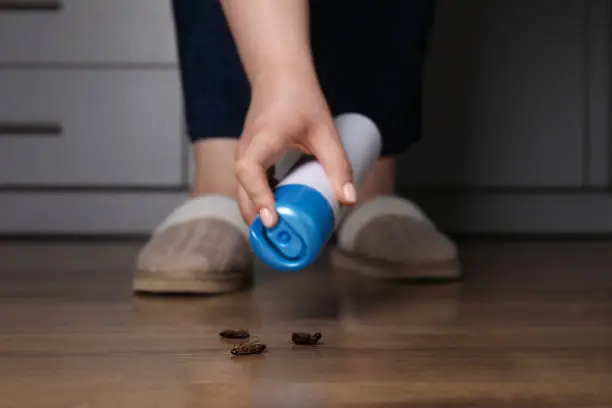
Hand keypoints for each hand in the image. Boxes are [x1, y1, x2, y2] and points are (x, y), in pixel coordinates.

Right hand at [235, 70, 355, 227]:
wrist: (279, 75)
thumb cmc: (301, 99)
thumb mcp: (325, 132)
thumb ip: (339, 164)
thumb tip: (349, 200)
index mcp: (262, 141)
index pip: (250, 172)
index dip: (259, 198)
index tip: (272, 220)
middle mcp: (246, 149)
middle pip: (242, 191)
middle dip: (256, 218)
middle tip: (279, 241)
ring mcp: (244, 154)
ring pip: (242, 191)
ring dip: (256, 212)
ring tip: (278, 234)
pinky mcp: (248, 157)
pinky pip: (247, 185)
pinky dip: (258, 201)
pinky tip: (277, 212)